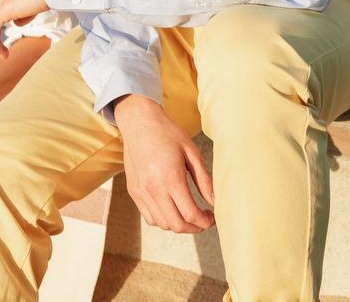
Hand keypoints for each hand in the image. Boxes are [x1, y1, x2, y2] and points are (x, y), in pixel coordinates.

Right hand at [115, 94, 214, 234]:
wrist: (139, 122)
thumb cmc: (167, 133)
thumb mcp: (191, 151)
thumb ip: (204, 179)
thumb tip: (215, 200)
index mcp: (170, 178)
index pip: (190, 214)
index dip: (205, 221)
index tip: (211, 217)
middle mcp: (153, 189)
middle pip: (177, 225)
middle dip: (194, 227)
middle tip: (203, 220)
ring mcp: (141, 192)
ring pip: (162, 224)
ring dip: (179, 224)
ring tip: (189, 214)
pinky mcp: (134, 192)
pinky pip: (149, 217)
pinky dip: (163, 220)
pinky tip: (172, 209)